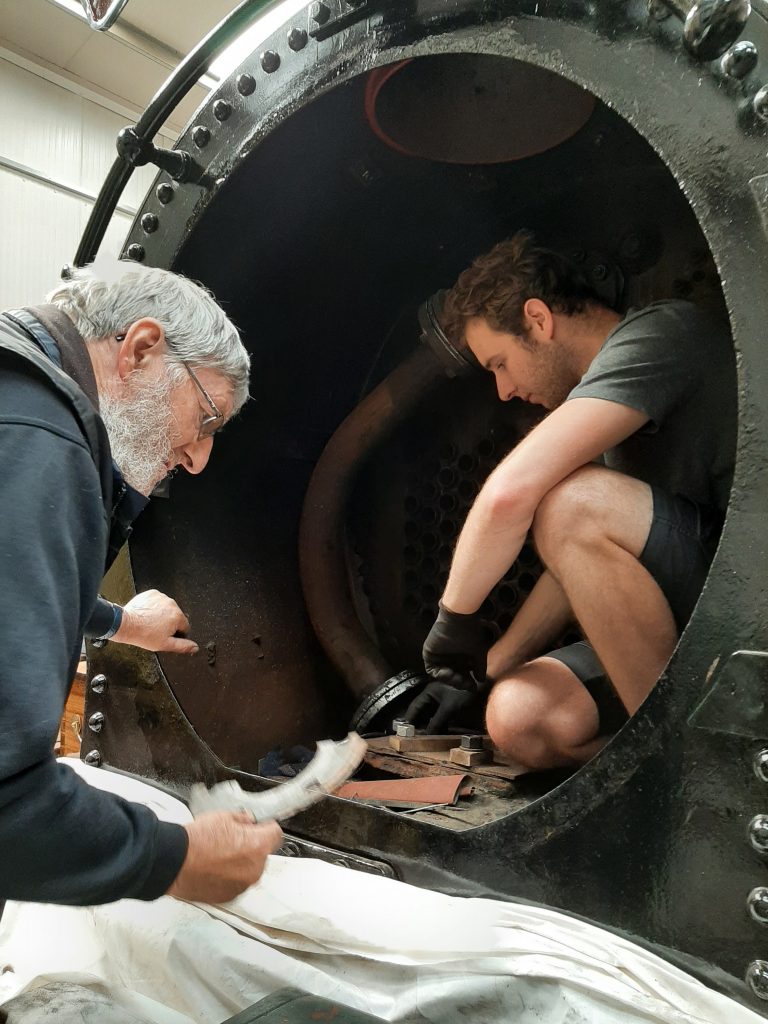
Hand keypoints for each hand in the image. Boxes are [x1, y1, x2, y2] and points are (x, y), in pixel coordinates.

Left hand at [113, 589, 197, 653]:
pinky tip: (147, 614)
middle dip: (169, 623)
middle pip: (176, 616)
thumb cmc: (143, 634)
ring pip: (167, 608)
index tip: (166, 635)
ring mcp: (162, 597)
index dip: (176, 633)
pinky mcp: (152, 594)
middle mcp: (172, 604)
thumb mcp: (165, 644)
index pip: (185, 627)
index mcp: (177, 616)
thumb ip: (182, 646)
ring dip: (162, 614)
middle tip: (157, 630)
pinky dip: (154, 607)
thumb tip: (195, 647)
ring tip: (151, 622)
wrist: (126, 624)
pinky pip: (158, 601)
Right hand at [168, 811, 282, 903]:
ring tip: (219, 855)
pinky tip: (214, 868)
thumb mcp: (223, 817)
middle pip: (262, 853)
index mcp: (258, 846)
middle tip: (232, 840)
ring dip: (240, 863)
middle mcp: (254, 869)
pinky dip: (229, 877)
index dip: (266, 828)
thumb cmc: (196, 841)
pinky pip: (237, 883)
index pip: (276, 834)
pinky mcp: (229, 896)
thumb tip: (249, 821)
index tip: (260, 827)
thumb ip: (243, 819)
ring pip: (249, 870)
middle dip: (251, 846)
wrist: (174, 862)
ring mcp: (242, 885)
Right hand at [402, 680, 476, 734]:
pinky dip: (437, 725)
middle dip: (418, 723)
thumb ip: (436, 722)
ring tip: (424, 737)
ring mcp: (441, 701)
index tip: (404, 730)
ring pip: (430, 715)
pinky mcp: (449, 707)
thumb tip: (427, 735)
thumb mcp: (448, 708)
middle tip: (413, 736)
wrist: (483, 690)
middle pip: (422, 711)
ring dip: (428, 725)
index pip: (415, 706)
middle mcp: (433, 695)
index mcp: (429, 692)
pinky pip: (439, 717)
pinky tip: (437, 733)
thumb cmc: (463, 694)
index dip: (410, 718)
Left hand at [422, 604, 487, 688]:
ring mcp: (439, 657)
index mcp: (460, 658)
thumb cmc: (470, 632)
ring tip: (458, 678)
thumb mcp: (478, 652)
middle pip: (453, 677)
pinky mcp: (429, 654)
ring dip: (450, 680)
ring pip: (443, 675)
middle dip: (460, 683)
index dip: (467, 683)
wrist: (459, 618)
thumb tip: (481, 680)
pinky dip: (440, 674)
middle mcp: (450, 658)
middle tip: (466, 684)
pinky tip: (448, 672)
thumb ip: (479, 666)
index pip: (463, 676)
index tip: (473, 687)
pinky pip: (432, 670)